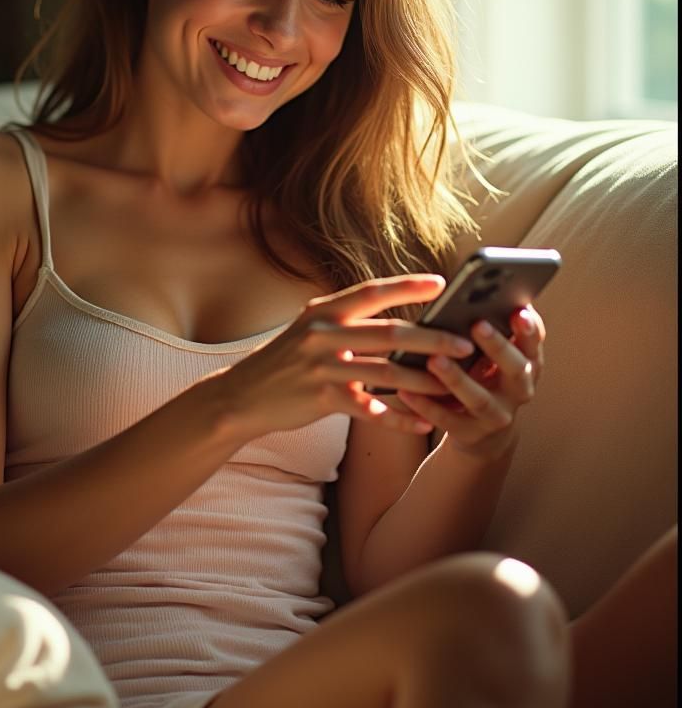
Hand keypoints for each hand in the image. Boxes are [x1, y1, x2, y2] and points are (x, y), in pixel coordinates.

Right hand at [216, 275, 480, 441]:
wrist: (242, 396)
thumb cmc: (285, 362)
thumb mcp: (309, 331)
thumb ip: (347, 324)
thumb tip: (398, 324)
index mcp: (323, 311)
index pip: (371, 291)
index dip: (408, 286)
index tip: (442, 284)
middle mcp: (322, 333)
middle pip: (389, 332)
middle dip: (432, 338)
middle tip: (466, 343)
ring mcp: (321, 366)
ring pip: (386, 372)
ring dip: (425, 380)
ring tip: (455, 385)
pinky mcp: (321, 398)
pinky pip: (371, 409)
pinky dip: (398, 417)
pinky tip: (422, 423)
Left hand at [395, 305, 543, 460]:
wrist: (482, 432)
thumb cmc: (483, 374)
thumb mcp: (494, 354)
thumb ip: (490, 328)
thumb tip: (475, 289)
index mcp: (527, 364)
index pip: (534, 344)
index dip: (529, 329)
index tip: (518, 310)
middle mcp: (519, 391)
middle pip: (516, 369)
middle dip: (498, 347)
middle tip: (478, 325)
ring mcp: (497, 415)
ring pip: (479, 398)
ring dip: (457, 378)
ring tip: (435, 360)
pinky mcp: (471, 433)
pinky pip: (447, 420)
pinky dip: (426, 406)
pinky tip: (405, 391)